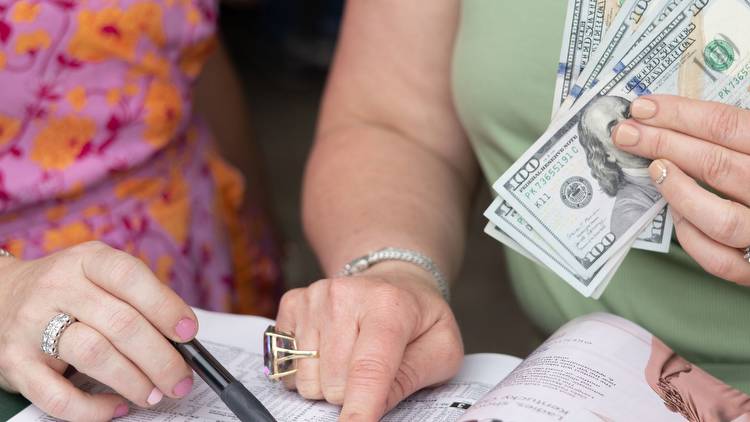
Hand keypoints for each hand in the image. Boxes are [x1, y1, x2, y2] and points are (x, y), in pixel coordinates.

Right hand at [0, 241, 197, 420]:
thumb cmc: (67, 292)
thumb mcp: (98, 278)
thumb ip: (136, 300)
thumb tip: (182, 339)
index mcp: (86, 260)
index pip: (130, 276)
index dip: (165, 306)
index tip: (189, 333)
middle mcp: (57, 287)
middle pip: (120, 323)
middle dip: (161, 358)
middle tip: (180, 380)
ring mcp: (32, 325)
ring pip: (94, 354)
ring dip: (133, 380)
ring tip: (155, 394)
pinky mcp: (15, 364)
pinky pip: (58, 395)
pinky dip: (94, 409)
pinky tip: (116, 407)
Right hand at [275, 263, 462, 420]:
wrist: (396, 279)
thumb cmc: (418, 318)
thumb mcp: (441, 348)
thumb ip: (413, 378)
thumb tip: (375, 408)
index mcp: (389, 305)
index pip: (370, 367)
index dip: (361, 407)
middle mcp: (346, 295)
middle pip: (335, 383)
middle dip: (354, 393)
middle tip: (375, 369)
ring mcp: (315, 298)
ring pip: (308, 380)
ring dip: (329, 382)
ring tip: (352, 356)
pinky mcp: (292, 304)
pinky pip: (288, 368)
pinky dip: (309, 369)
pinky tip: (329, 349)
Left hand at [613, 95, 749, 283]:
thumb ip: (743, 130)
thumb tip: (701, 107)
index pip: (728, 125)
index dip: (681, 114)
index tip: (643, 107)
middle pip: (716, 164)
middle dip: (662, 143)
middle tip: (626, 133)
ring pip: (718, 218)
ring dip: (677, 189)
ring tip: (652, 168)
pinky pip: (719, 259)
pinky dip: (691, 235)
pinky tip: (674, 211)